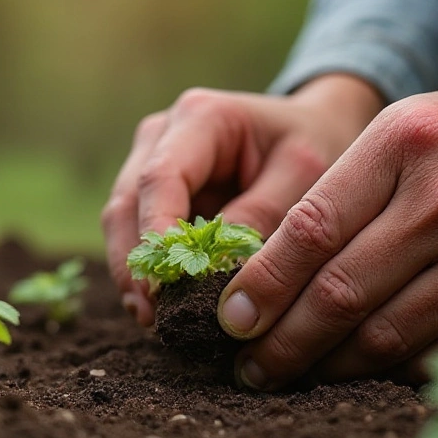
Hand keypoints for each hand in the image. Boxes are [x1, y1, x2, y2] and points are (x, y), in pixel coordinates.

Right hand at [102, 75, 384, 324]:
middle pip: (127, 202)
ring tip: (152, 320)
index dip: (155, 234)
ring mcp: (150, 162)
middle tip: (151, 315)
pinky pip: (137, 234)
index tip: (164, 286)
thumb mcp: (305, 174)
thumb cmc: (314, 144)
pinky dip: (147, 270)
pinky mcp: (154, 193)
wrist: (315, 129)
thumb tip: (215, 275)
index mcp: (200, 118)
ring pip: (121, 221)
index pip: (160, 178)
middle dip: (135, 262)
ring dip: (133, 271)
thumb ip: (261, 217)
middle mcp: (162, 136)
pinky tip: (159, 308)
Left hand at [220, 44, 437, 389]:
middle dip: (283, 342)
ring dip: (330, 368)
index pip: (311, 230)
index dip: (261, 285)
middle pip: (343, 293)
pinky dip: (396, 373)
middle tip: (248, 367)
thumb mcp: (407, 128)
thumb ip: (343, 189)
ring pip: (390, 338)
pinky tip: (363, 375)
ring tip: (293, 376)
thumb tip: (265, 275)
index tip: (230, 319)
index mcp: (410, 142)